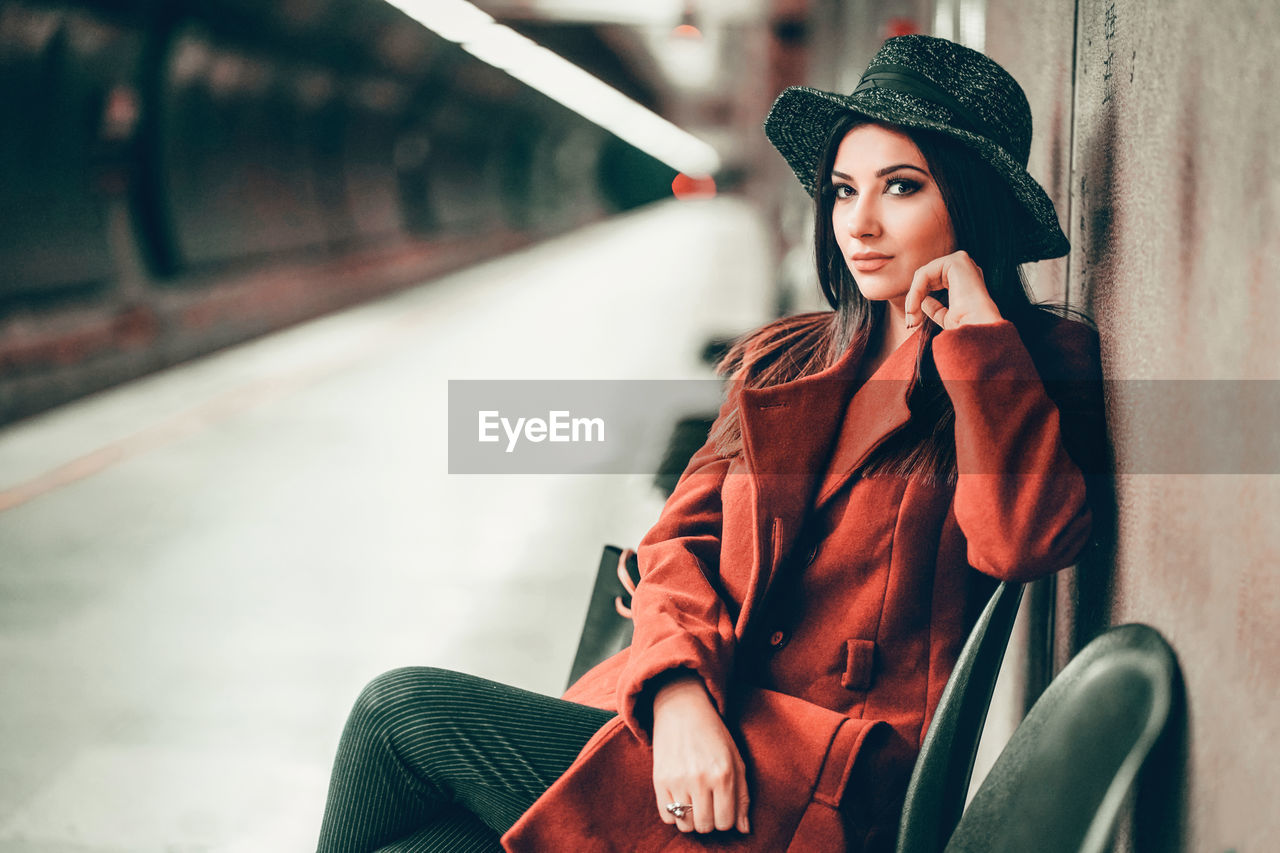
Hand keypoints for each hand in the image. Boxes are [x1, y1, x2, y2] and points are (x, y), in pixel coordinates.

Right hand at [651, 673, 749, 834]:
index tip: (722, 807)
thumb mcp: (736, 760)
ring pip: (685, 825)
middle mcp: (701, 779)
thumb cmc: (714, 736)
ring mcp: (678, 780)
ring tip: (693, 802)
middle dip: (708, 819)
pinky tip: (679, 799)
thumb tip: (744, 830)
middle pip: (705, 826)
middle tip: (707, 803)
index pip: (726, 822)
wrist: (682, 709)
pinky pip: (666, 816)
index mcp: (724, 775)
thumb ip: (742, 796)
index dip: (725, 819)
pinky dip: (673, 814)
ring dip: (690, 819)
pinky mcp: (659, 779)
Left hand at [903, 250, 1002, 329]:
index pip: (933, 282)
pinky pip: (924, 273)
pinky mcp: (957, 260)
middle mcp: (966, 268)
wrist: (977, 328)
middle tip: (911, 322)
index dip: (918, 300)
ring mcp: (963, 262)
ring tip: (913, 319)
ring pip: (923, 275)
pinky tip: (914, 308)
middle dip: (913, 299)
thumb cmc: (966, 328)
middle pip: (925, 276)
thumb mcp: (947, 318)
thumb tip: (925, 300)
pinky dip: (915, 291)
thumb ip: (936, 308)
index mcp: (965, 280)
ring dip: (913, 297)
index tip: (913, 323)